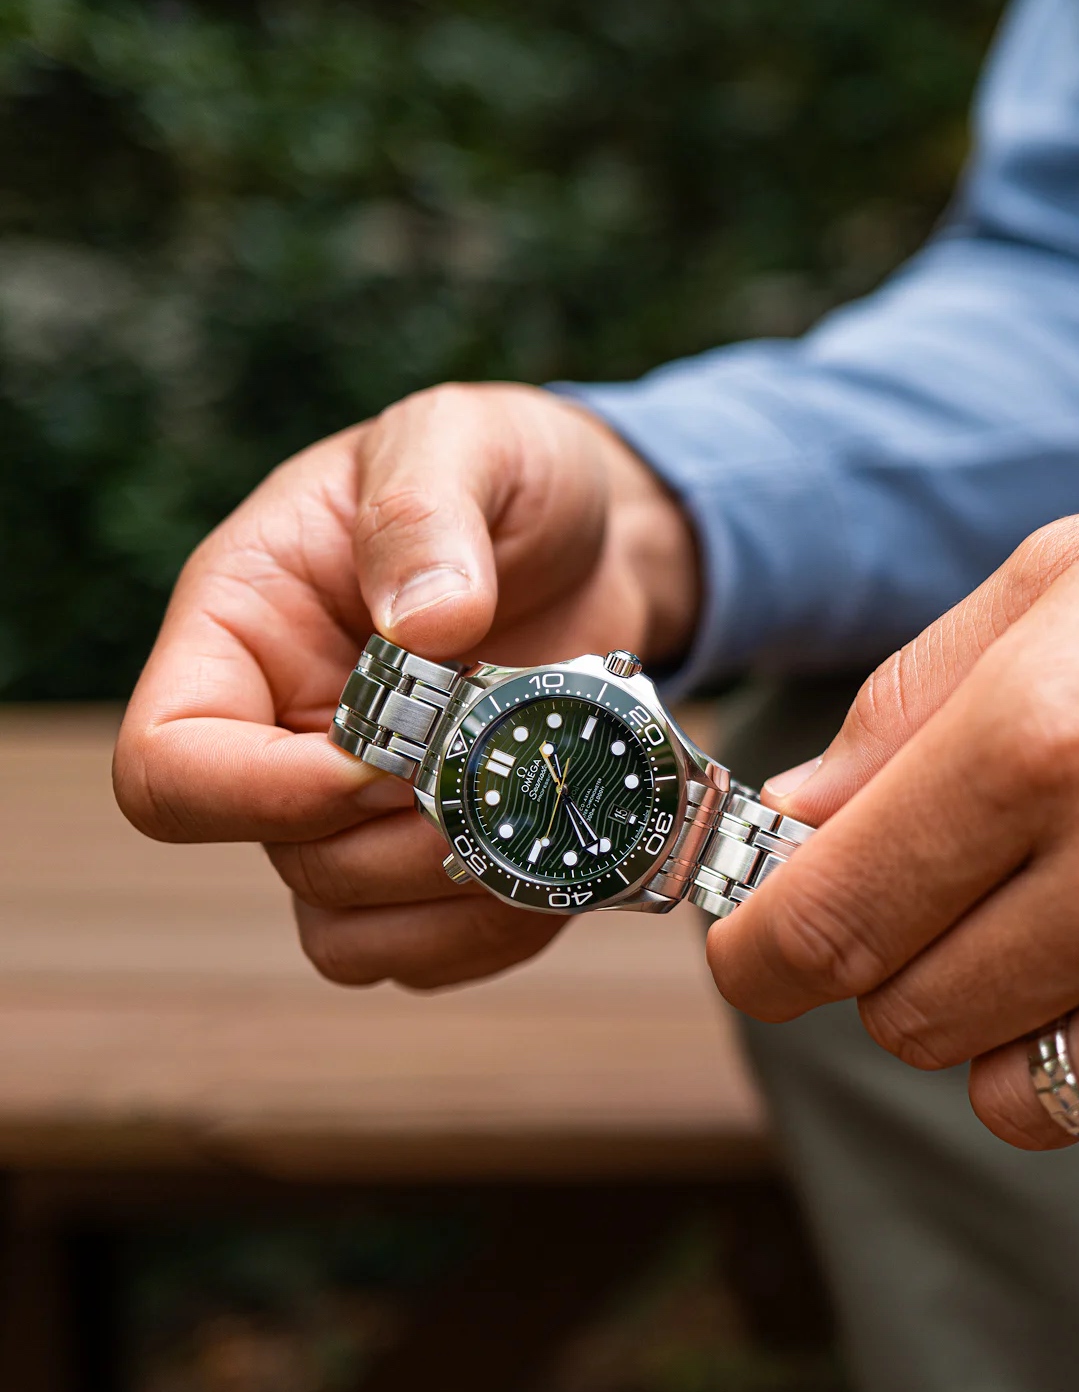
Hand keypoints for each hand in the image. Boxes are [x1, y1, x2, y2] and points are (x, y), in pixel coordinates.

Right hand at [113, 383, 698, 988]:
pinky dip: (504, 926)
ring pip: (353, 932)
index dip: (263, 795)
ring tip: (545, 815)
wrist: (597, 529)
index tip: (385, 759)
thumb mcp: (463, 442)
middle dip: (405, 838)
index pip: (169, 770)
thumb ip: (427, 514)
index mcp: (242, 637)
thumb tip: (426, 626)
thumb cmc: (506, 470)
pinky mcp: (437, 852)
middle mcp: (283, 738)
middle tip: (507, 768)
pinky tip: (568, 855)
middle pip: (289, 861)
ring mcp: (360, 808)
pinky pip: (437, 948)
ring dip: (457, 900)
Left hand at [714, 449, 1078, 1186]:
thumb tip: (792, 827)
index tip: (767, 947)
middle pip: (908, 1022)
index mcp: (1049, 734)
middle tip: (975, 892)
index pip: (821, 926)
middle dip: (906, 967)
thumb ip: (909, 703)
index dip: (761, 952)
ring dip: (1020, 1033)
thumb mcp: (1078, 574)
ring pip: (1022, 1104)